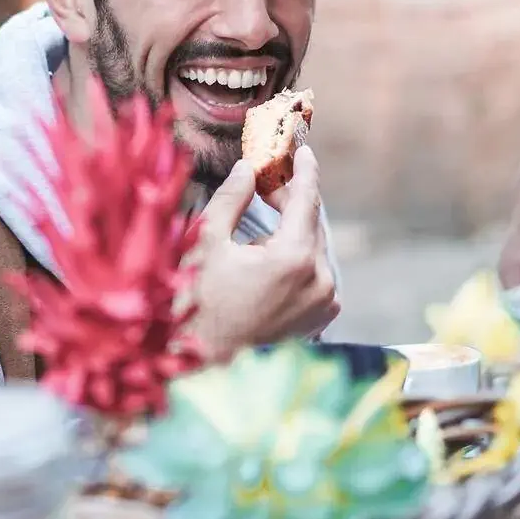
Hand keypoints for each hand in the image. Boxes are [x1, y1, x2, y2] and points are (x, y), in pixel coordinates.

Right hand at [183, 147, 338, 362]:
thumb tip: (247, 169)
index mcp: (294, 258)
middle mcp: (319, 281)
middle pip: (311, 225)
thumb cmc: (196, 306)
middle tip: (263, 185)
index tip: (302, 150)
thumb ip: (231, 199)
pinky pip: (313, 277)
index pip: (307, 199)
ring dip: (289, 234)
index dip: (304, 170)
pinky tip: (265, 262)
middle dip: (288, 202)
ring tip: (256, 231)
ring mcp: (323, 303)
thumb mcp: (207, 244)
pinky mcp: (319, 320)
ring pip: (312, 250)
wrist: (200, 368)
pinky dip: (294, 262)